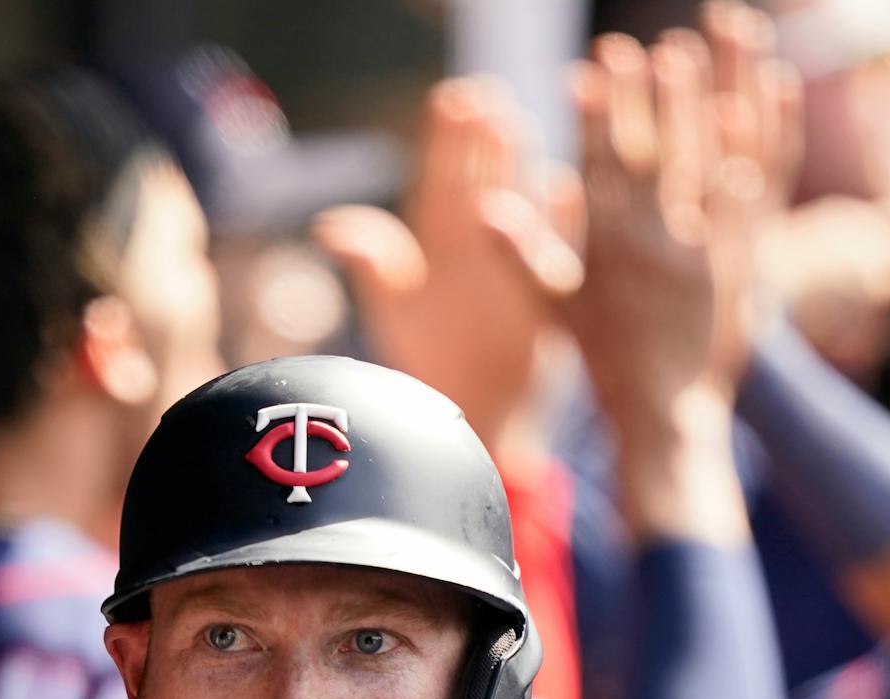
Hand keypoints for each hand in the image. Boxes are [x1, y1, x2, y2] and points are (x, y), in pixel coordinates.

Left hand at [314, 77, 556, 460]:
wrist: (465, 409)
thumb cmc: (425, 359)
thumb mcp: (391, 306)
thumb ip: (370, 260)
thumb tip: (328, 226)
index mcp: (440, 235)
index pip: (442, 173)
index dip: (445, 137)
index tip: (448, 99)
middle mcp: (480, 241)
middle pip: (482, 175)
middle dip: (483, 137)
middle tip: (485, 99)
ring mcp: (514, 262)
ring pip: (518, 201)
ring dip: (517, 165)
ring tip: (513, 125)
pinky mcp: (545, 293)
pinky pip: (556, 248)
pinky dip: (560, 220)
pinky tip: (561, 187)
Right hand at [483, 26, 771, 438]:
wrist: (662, 408)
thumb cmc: (602, 355)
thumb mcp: (552, 307)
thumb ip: (520, 253)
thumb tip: (482, 207)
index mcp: (603, 247)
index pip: (599, 163)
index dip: (600, 111)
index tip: (597, 66)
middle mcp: (651, 243)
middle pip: (655, 150)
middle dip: (654, 94)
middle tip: (657, 45)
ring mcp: (701, 248)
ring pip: (711, 156)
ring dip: (717, 94)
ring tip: (720, 47)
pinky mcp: (743, 256)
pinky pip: (758, 185)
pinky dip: (767, 136)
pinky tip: (772, 93)